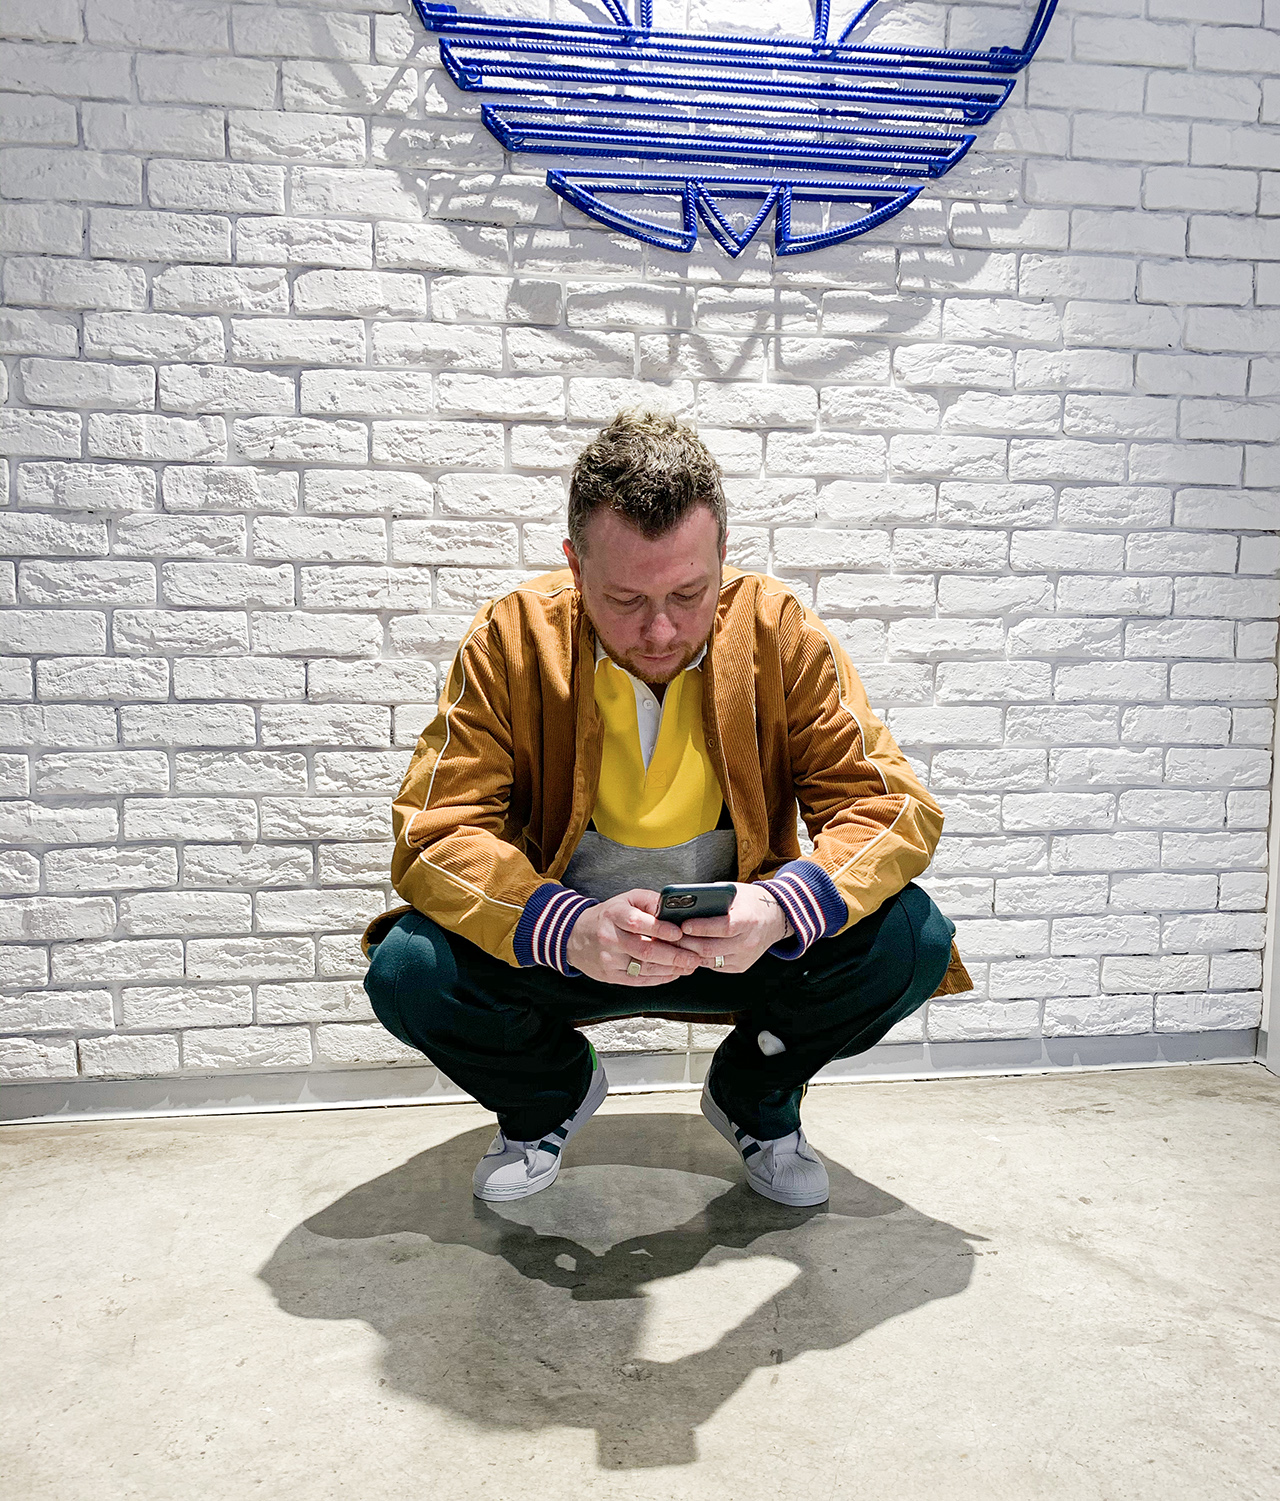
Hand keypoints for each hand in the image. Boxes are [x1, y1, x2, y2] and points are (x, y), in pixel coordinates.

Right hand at [565, 889, 700, 986]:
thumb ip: (650, 902)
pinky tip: (673, 974)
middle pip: (644, 950)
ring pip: (643, 968)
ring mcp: (608, 959)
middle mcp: (609, 938)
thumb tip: (675, 908)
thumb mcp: (626, 899)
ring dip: (670, 969)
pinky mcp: (610, 976)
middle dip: (673, 955)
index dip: (660, 929)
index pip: (637, 923)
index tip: (680, 933)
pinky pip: (638, 980)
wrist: (575, 936)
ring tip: (689, 966)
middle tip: (694, 957)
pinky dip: (659, 978)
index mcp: (614, 915)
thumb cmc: (608, 916)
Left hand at [675, 883, 788, 973]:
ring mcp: (745, 957)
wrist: (776, 918)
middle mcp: (748, 942)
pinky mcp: (740, 966)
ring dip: (689, 953)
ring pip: (709, 960)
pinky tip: (687, 950)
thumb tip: (684, 904)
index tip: (683, 924)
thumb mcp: (734, 893)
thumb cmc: (750, 902)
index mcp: (748, 920)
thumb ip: (713, 898)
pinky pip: (714, 965)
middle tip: (669, 936)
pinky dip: (699, 958)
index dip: (701, 927)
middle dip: (686, 943)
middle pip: (711, 948)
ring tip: (673, 944)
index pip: (723, 927)